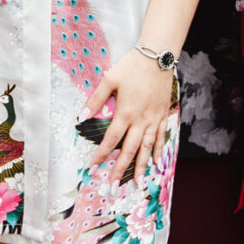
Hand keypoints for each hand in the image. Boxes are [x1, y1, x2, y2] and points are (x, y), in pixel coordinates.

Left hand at [82, 50, 174, 182]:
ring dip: (141, 166)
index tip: (93, 168)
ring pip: (147, 148)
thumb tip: (81, 117)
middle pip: (129, 150)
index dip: (101, 155)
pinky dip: (159, 151)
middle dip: (120, 169)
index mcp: (125, 113)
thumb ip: (95, 100)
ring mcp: (153, 119)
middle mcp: (140, 120)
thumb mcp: (109, 80)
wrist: (157, 58)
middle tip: (114, 186)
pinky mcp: (163, 115)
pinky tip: (157, 163)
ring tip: (138, 182)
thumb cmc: (131, 67)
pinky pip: (161, 137)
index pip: (111, 139)